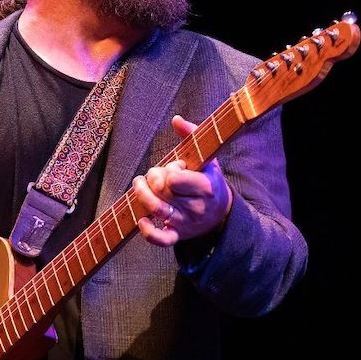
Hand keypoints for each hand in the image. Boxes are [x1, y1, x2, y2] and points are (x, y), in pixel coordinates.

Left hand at [134, 115, 232, 247]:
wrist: (221, 213)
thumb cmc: (208, 180)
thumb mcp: (206, 158)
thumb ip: (192, 136)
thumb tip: (176, 119)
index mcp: (205, 186)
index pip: (175, 179)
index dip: (169, 170)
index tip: (174, 167)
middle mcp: (196, 207)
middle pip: (162, 191)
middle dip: (153, 178)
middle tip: (155, 173)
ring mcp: (186, 223)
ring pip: (156, 210)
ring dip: (141, 195)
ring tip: (139, 184)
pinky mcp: (177, 235)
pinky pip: (160, 240)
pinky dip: (148, 231)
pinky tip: (141, 219)